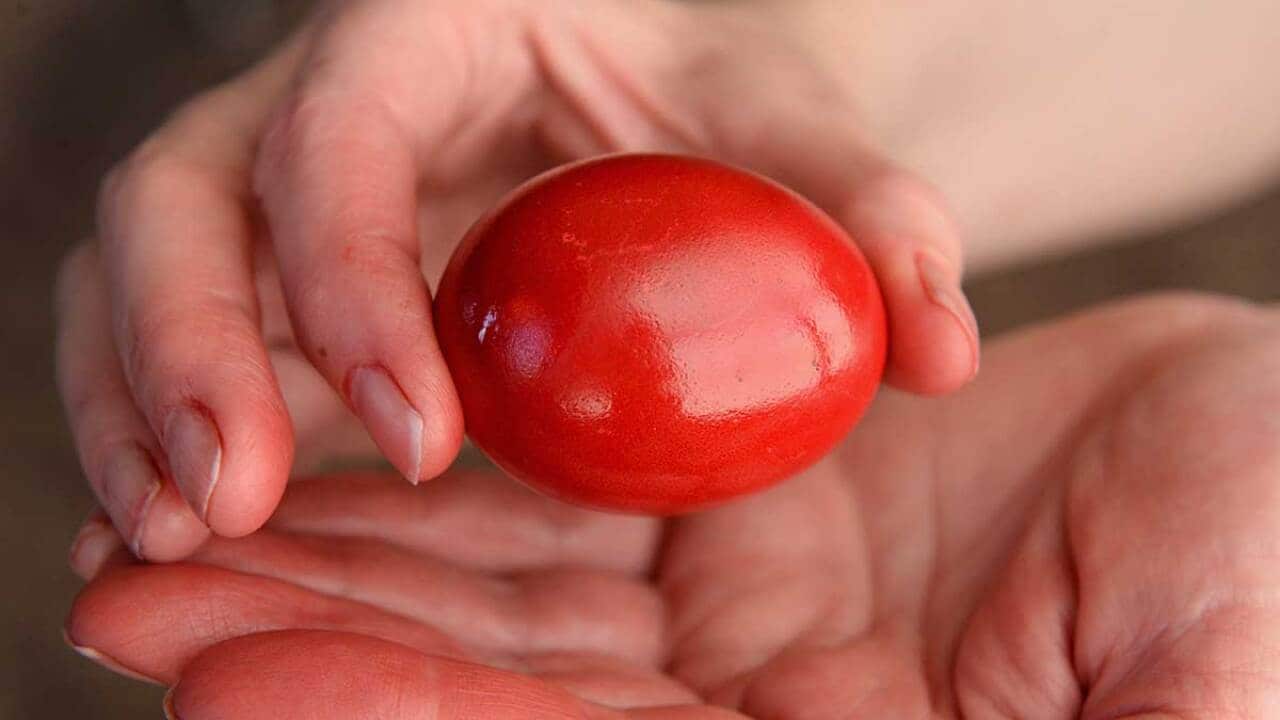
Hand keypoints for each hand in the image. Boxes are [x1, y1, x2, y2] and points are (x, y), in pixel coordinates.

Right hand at [55, 0, 977, 562]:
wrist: (642, 85)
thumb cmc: (705, 96)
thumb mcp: (790, 133)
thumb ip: (862, 217)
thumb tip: (943, 347)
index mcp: (431, 31)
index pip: (341, 133)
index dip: (348, 275)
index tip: (416, 432)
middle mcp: (318, 98)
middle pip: (182, 199)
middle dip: (181, 352)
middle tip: (229, 506)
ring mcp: (272, 184)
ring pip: (135, 271)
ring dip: (134, 405)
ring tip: (171, 542)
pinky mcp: (265, 266)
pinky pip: (164, 336)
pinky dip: (152, 427)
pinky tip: (181, 531)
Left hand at [66, 294, 1279, 717]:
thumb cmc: (1274, 562)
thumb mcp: (1188, 690)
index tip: (228, 681)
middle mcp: (765, 719)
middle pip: (498, 690)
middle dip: (315, 646)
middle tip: (123, 600)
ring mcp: (756, 615)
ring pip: (513, 588)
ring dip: (347, 552)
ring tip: (178, 524)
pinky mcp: (763, 512)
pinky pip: (580, 488)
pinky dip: (459, 467)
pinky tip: (344, 439)